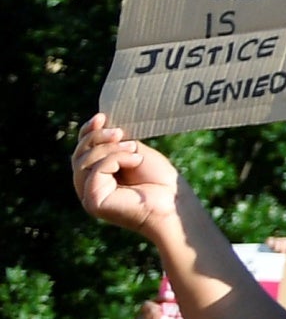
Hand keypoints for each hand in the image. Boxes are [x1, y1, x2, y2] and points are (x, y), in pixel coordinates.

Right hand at [72, 117, 187, 246]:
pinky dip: (115, 159)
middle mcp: (88, 187)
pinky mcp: (93, 201)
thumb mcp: (133, 153)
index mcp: (96, 176)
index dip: (87, 132)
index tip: (101, 116)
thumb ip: (114, 143)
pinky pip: (95, 171)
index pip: (81, 151)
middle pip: (79, 155)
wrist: (173, 202)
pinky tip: (135, 160)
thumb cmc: (159, 180)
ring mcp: (88, 196)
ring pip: (84, 162)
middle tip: (120, 133)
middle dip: (97, 138)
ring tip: (133, 149)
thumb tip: (99, 121)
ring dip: (109, 149)